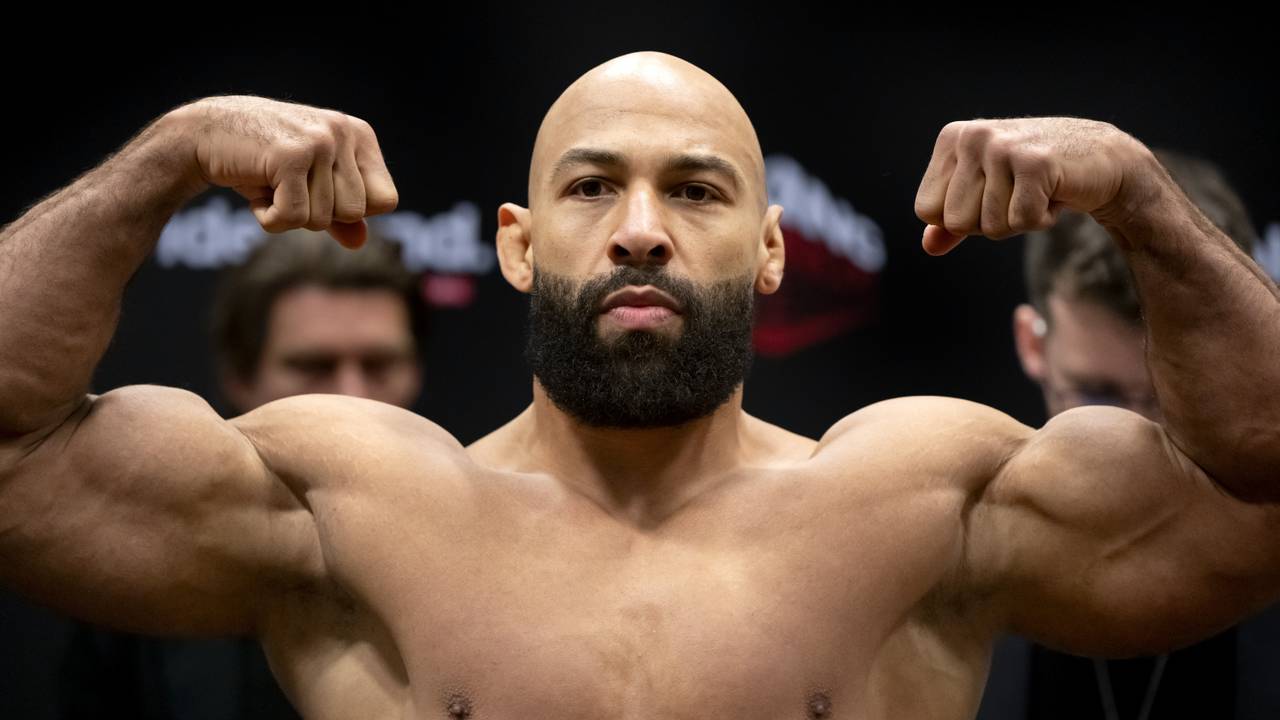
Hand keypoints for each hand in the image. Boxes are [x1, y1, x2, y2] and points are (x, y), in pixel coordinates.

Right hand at [168, 96, 398, 248]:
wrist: (205, 133)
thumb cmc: (262, 161)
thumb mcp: (308, 185)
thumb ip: (340, 214)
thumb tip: (361, 242)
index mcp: (359, 136)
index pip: (386, 201)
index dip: (351, 211)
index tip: (319, 190)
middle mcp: (343, 133)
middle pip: (354, 214)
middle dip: (316, 213)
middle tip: (287, 185)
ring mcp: (318, 141)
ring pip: (323, 219)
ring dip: (288, 214)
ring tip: (270, 182)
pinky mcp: (289, 156)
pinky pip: (292, 218)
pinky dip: (268, 218)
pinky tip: (256, 189)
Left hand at [913, 118, 1147, 254]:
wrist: (1102, 160)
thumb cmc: (1035, 178)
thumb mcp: (985, 194)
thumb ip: (950, 220)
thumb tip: (928, 246)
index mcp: (951, 138)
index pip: (927, 211)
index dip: (963, 217)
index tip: (992, 193)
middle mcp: (972, 136)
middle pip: (956, 223)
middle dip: (990, 221)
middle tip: (1018, 193)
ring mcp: (1003, 146)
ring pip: (990, 227)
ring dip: (1019, 220)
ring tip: (1037, 190)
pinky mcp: (1035, 163)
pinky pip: (1021, 222)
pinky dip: (1042, 219)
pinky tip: (1054, 192)